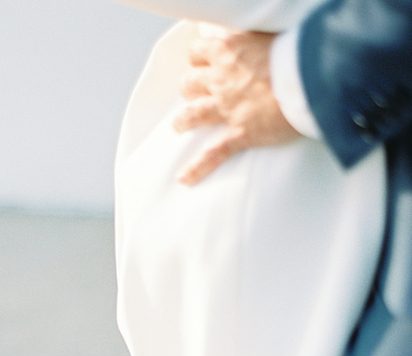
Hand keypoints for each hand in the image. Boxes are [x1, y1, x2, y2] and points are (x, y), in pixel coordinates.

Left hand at [173, 28, 299, 184]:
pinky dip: (197, 168)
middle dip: (190, 88)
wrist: (318, 77)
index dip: (199, 56)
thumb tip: (246, 36)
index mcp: (230, 51)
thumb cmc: (302, 51)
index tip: (204, 60)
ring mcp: (229, 108)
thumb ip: (254, 38)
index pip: (199, 50)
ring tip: (180, 126)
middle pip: (190, 83)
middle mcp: (223, 79)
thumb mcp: (273, 34)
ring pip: (192, 115)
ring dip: (182, 121)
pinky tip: (184, 179)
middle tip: (195, 92)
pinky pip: (213, 154)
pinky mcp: (242, 133)